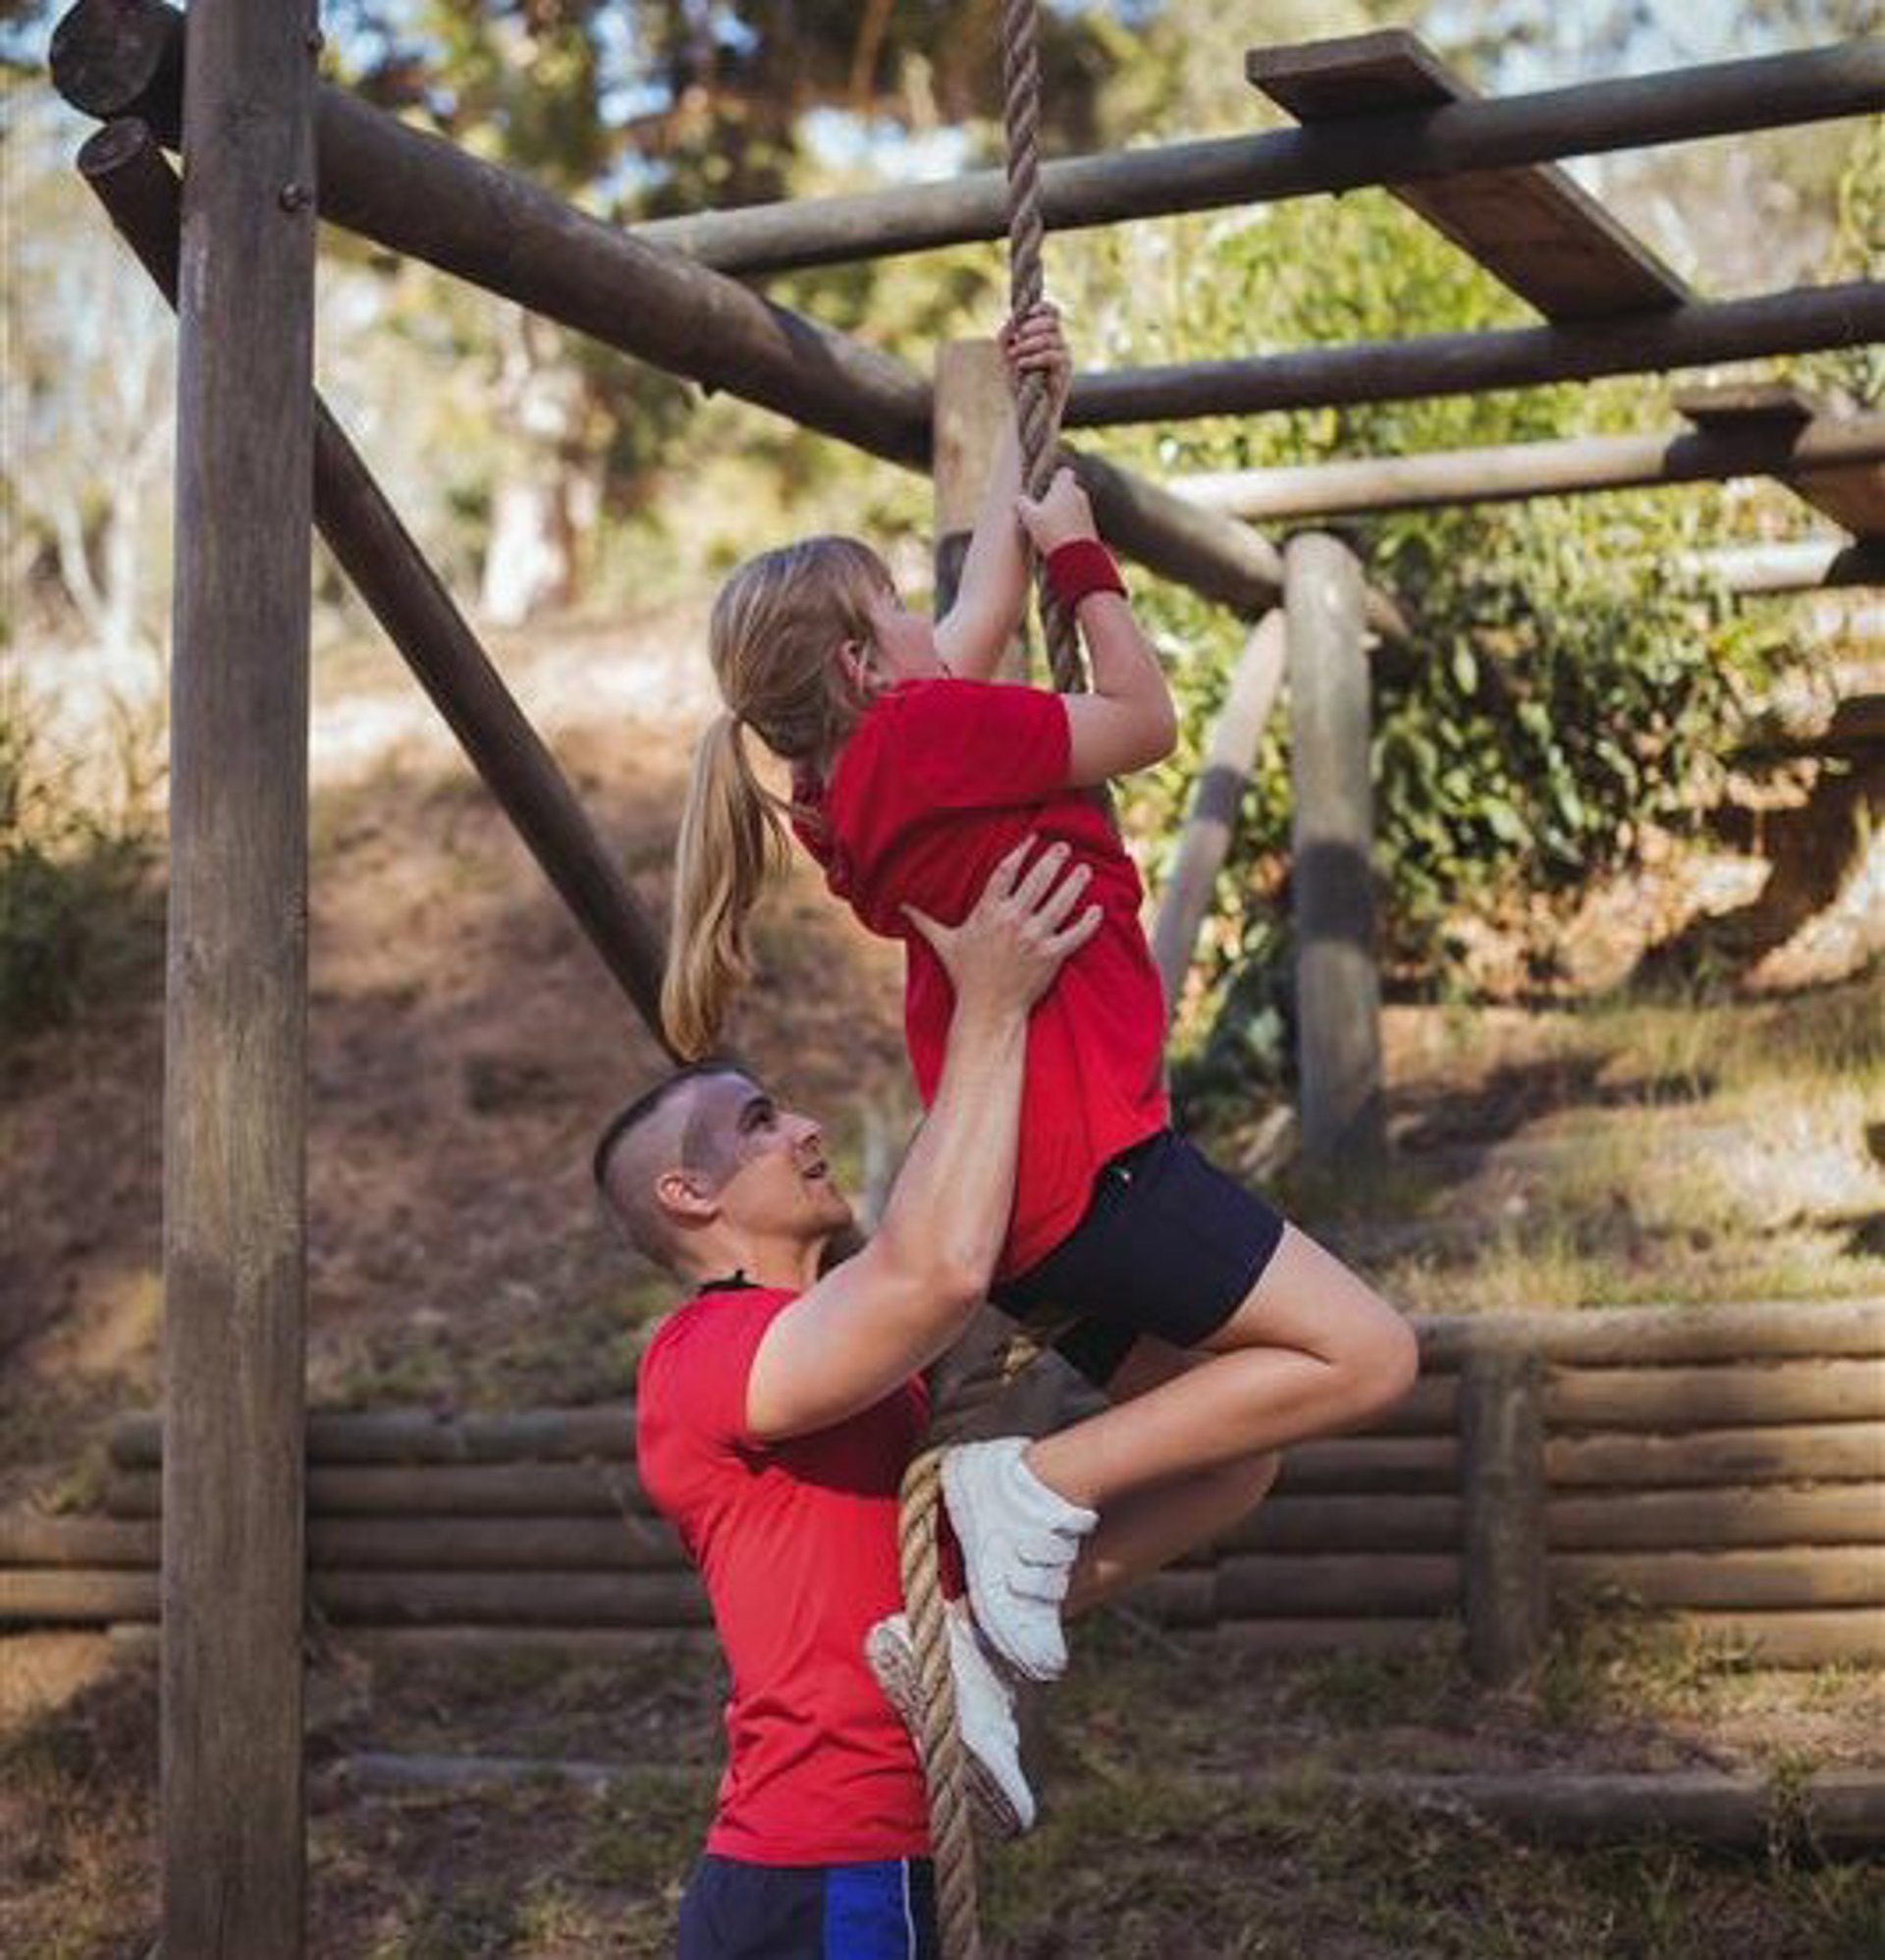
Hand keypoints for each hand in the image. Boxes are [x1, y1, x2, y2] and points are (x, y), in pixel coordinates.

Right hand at [902, 836, 1099, 1016]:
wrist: (988, 1009)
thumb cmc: (965, 976)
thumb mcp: (943, 944)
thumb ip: (923, 921)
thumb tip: (898, 906)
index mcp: (988, 912)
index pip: (1006, 872)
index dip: (1021, 851)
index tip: (1033, 838)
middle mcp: (1012, 921)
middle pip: (1037, 881)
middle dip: (1052, 860)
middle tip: (1064, 846)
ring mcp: (1034, 938)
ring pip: (1060, 902)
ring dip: (1074, 883)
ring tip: (1083, 869)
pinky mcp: (1051, 956)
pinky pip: (1075, 934)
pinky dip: (1088, 922)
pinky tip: (1097, 909)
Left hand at [999, 301, 1070, 420]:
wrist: (1026, 418)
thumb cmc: (1015, 387)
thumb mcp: (1006, 357)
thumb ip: (1007, 338)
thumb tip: (1010, 322)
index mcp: (1047, 337)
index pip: (1052, 313)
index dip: (1043, 308)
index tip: (1028, 313)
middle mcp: (1059, 345)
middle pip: (1052, 321)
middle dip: (1031, 327)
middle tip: (1016, 339)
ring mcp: (1064, 358)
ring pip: (1052, 338)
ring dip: (1029, 344)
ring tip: (1014, 355)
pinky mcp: (1065, 374)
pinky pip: (1054, 356)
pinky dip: (1036, 357)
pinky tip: (1022, 364)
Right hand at [1015, 467, 1095, 553]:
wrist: (1076, 557)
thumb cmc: (1052, 531)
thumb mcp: (1030, 518)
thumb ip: (1023, 504)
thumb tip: (1018, 500)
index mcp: (1066, 487)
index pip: (1064, 472)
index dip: (1054, 478)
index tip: (1044, 487)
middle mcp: (1079, 495)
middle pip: (1068, 490)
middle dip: (1057, 497)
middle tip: (1042, 509)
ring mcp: (1087, 511)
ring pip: (1073, 506)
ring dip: (1063, 512)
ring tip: (1049, 527)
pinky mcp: (1091, 526)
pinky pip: (1078, 521)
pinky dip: (1070, 525)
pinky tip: (1059, 538)